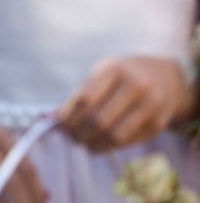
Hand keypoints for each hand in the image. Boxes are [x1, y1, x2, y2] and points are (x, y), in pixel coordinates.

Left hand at [57, 56, 187, 151]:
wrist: (165, 77)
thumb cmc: (121, 75)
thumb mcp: (101, 74)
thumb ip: (78, 94)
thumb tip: (50, 117)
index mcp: (115, 69)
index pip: (85, 99)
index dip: (69, 115)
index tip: (59, 124)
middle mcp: (136, 86)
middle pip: (99, 120)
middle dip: (79, 132)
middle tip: (69, 136)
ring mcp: (151, 106)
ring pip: (114, 135)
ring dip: (92, 143)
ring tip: (82, 142)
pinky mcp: (158, 124)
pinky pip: (127, 141)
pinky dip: (107, 146)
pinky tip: (97, 145)